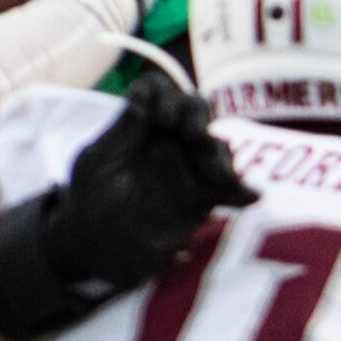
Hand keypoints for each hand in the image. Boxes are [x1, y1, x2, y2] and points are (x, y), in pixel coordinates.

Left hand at [0, 71, 259, 340]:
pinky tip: (251, 196)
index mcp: (140, 127)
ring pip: (215, 149)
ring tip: (218, 175)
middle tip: (193, 135)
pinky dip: (241, 192)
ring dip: (218, 156)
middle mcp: (167, 143)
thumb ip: (125, 128)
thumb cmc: (88, 202)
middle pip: (196, 113)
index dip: (166, 97)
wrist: (95, 250)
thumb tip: (145, 90)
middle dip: (199, 118)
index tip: (161, 118)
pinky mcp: (201, 201)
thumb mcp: (98, 161)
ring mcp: (187, 171)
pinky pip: (227, 191)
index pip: (162, 94)